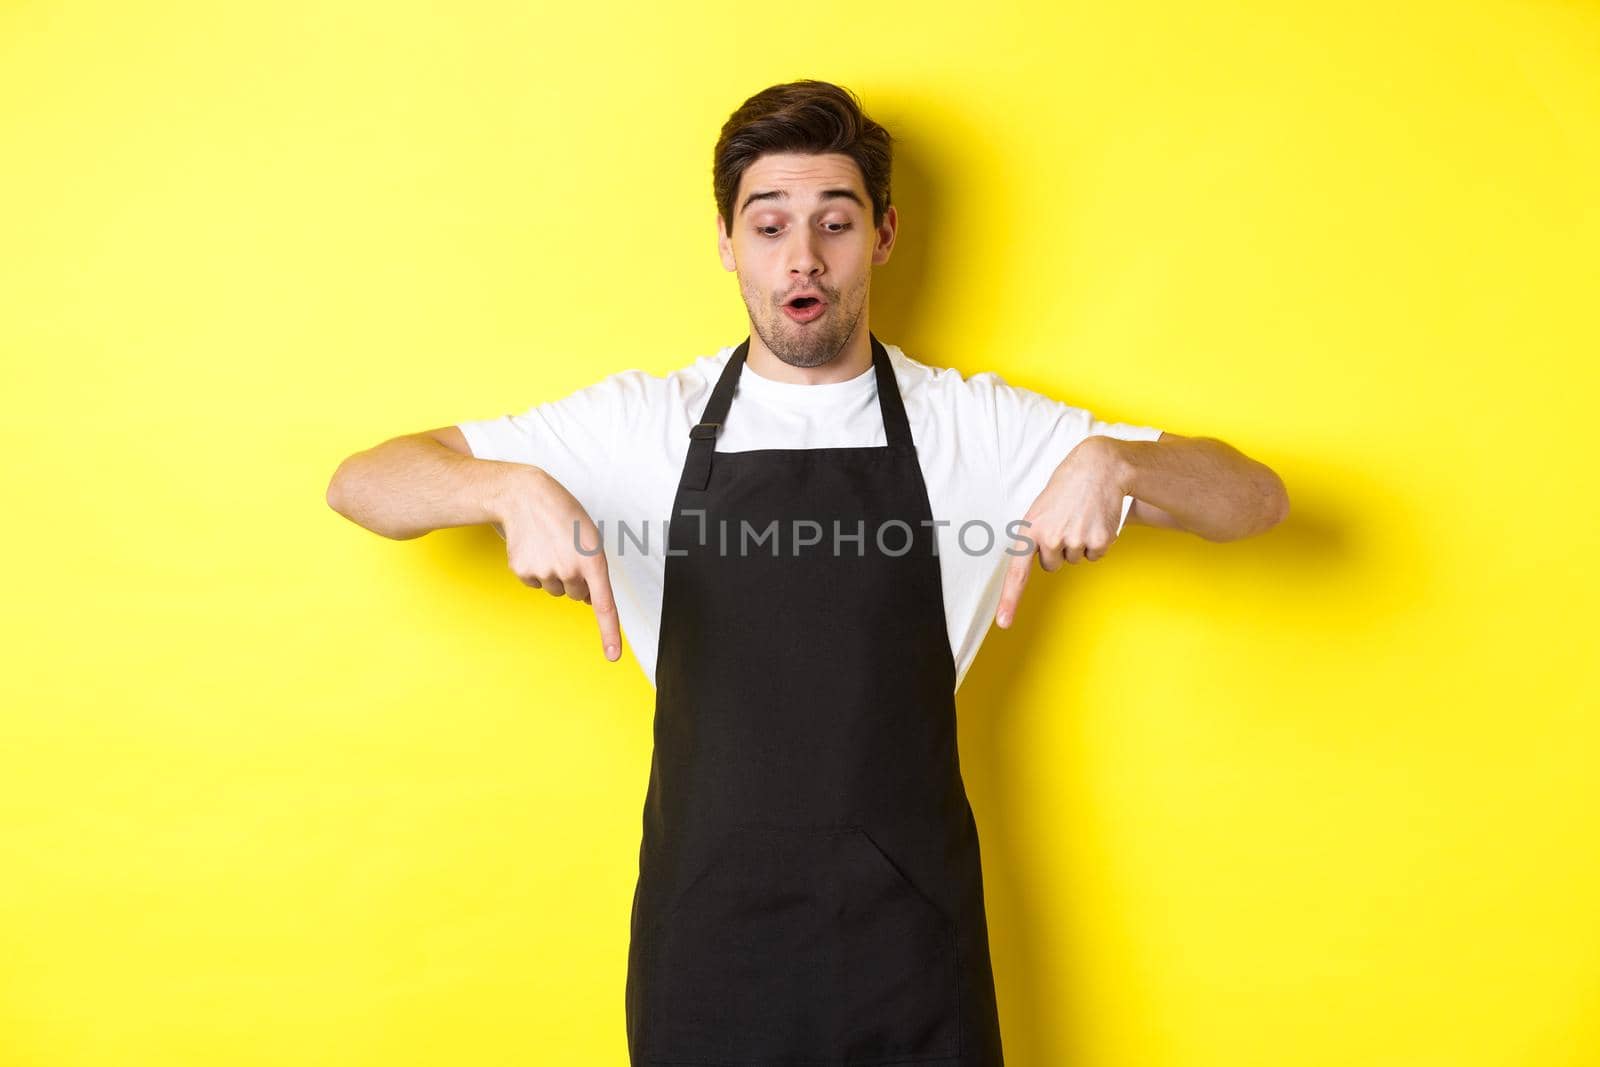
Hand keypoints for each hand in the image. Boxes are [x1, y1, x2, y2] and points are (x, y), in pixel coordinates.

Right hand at [491, 467, 622, 661]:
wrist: (524, 496)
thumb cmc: (563, 515)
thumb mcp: (590, 537)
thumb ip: (595, 570)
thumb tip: (590, 600)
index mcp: (593, 560)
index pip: (604, 605)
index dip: (609, 633)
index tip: (613, 656)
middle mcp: (569, 571)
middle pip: (578, 595)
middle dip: (576, 579)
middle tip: (568, 551)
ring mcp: (544, 573)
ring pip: (556, 590)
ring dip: (556, 573)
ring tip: (550, 546)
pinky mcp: (523, 572)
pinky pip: (535, 584)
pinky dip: (536, 570)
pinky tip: (535, 548)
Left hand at [996, 436, 1129, 628]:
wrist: (1099, 467)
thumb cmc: (1066, 487)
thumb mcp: (1040, 508)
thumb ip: (1034, 535)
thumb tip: (1036, 560)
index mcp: (1030, 530)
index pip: (1017, 572)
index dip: (1010, 599)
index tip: (1004, 623)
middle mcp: (1051, 538)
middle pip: (1051, 565)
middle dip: (1059, 548)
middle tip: (1066, 520)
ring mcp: (1075, 540)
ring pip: (1074, 559)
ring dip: (1079, 542)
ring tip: (1081, 516)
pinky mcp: (1098, 541)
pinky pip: (1095, 555)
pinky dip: (1097, 541)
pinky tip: (1096, 520)